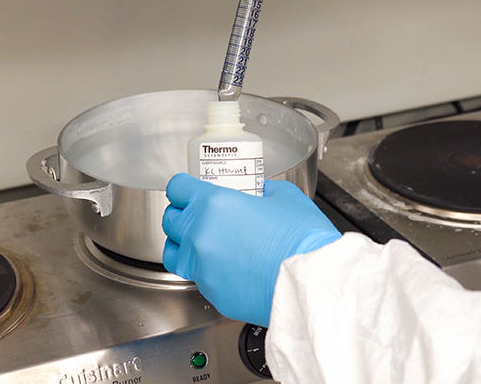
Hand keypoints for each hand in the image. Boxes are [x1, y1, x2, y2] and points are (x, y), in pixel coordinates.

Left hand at [162, 173, 341, 326]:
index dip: (183, 187)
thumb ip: (266, 192)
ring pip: (173, 254)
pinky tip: (227, 268)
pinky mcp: (212, 294)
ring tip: (199, 243)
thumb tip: (263, 194)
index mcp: (213, 204)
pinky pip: (199, 278)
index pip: (177, 189)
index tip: (187, 189)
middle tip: (196, 213)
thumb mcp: (287, 198)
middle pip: (170, 221)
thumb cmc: (302, 241)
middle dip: (181, 214)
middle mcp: (200, 236)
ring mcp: (202, 268)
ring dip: (182, 245)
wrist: (310, 283)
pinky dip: (207, 271)